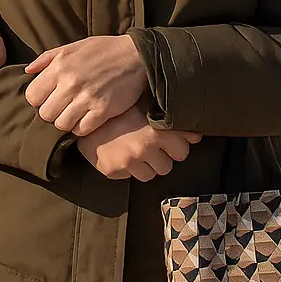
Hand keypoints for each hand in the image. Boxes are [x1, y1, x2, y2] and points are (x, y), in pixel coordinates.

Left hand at [25, 35, 148, 136]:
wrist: (137, 56)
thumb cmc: (103, 50)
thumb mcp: (72, 47)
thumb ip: (47, 58)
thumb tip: (28, 72)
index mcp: (59, 66)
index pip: (32, 96)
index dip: (38, 100)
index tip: (49, 98)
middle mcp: (70, 83)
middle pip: (45, 114)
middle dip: (52, 112)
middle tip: (63, 107)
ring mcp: (87, 98)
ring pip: (61, 125)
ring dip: (67, 121)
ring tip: (75, 113)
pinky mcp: (103, 110)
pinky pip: (81, 130)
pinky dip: (83, 127)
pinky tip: (88, 117)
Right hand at [76, 107, 201, 181]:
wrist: (83, 111)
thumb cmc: (120, 106)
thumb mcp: (147, 104)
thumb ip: (171, 119)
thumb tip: (197, 135)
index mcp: (158, 130)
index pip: (184, 150)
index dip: (177, 144)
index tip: (169, 139)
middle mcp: (145, 147)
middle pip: (168, 166)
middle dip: (162, 157)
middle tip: (151, 145)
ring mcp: (128, 161)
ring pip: (151, 175)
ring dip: (146, 165)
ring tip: (136, 149)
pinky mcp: (113, 170)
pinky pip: (129, 177)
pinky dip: (128, 169)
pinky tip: (121, 153)